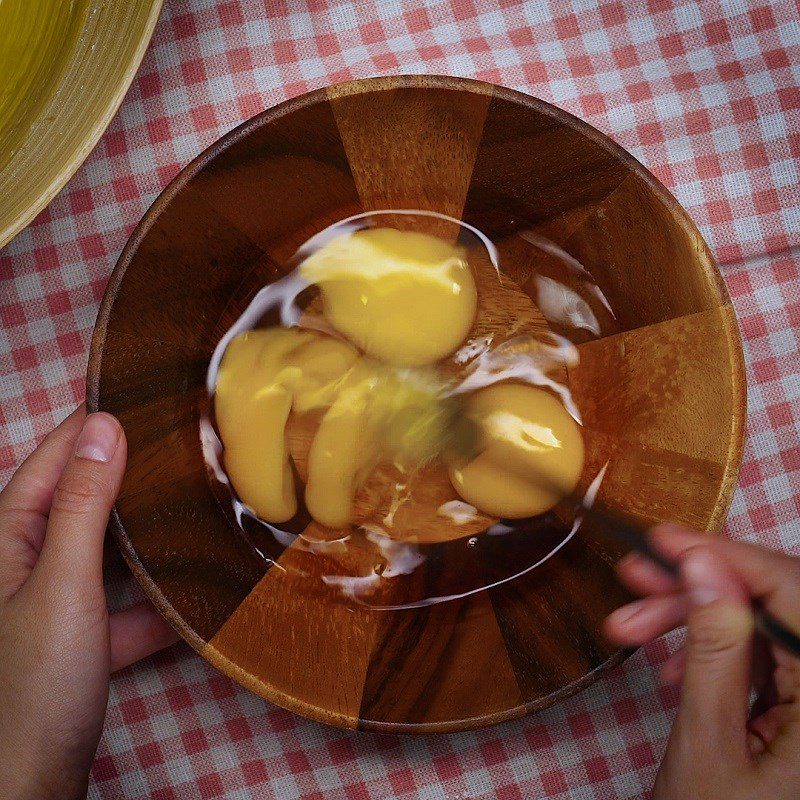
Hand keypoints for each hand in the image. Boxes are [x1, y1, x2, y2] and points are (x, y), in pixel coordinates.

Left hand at [0, 406, 178, 799]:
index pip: (57, 455)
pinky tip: (196, 590)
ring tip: (204, 506)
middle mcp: (27, 559)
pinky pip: (123, 600)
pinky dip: (155, 594)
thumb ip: (82, 507)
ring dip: (150, 533)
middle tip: (195, 451)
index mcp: (9, 535)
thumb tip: (103, 428)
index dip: (100, 424)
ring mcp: (56, 600)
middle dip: (135, 475)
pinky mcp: (82, 636)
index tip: (155, 400)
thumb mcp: (62, 586)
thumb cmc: (34, 686)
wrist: (29, 788)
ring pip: (110, 548)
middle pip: (86, 499)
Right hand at [605, 524, 799, 799]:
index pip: (793, 594)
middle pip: (776, 606)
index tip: (662, 539)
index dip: (726, 555)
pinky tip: (668, 661)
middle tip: (632, 583)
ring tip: (630, 625)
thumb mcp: (709, 743)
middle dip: (699, 588)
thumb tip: (704, 563)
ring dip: (695, 619)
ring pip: (763, 629)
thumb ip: (714, 648)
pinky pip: (762, 661)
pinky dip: (713, 654)